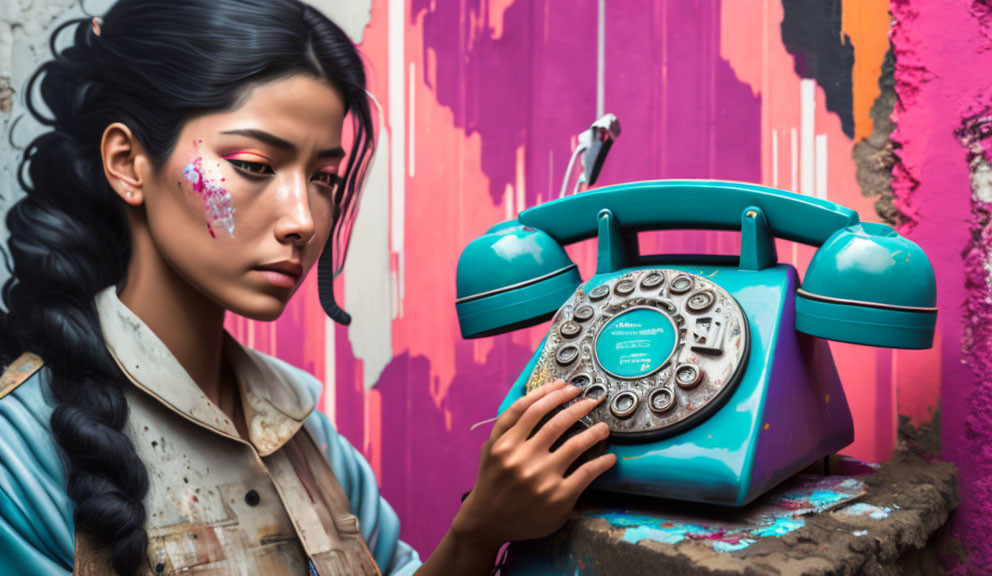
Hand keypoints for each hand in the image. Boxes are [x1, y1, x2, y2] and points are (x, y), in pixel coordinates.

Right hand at [452, 379, 616, 547]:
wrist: (487, 522)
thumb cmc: (492, 481)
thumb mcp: (490, 449)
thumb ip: (506, 426)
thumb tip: (534, 398)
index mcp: (505, 444)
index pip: (531, 409)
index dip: (551, 393)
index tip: (566, 386)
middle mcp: (522, 459)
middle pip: (557, 422)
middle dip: (578, 406)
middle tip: (592, 400)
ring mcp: (541, 478)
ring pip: (575, 444)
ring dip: (594, 431)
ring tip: (604, 427)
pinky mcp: (558, 497)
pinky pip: (586, 472)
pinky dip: (601, 462)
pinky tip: (608, 458)